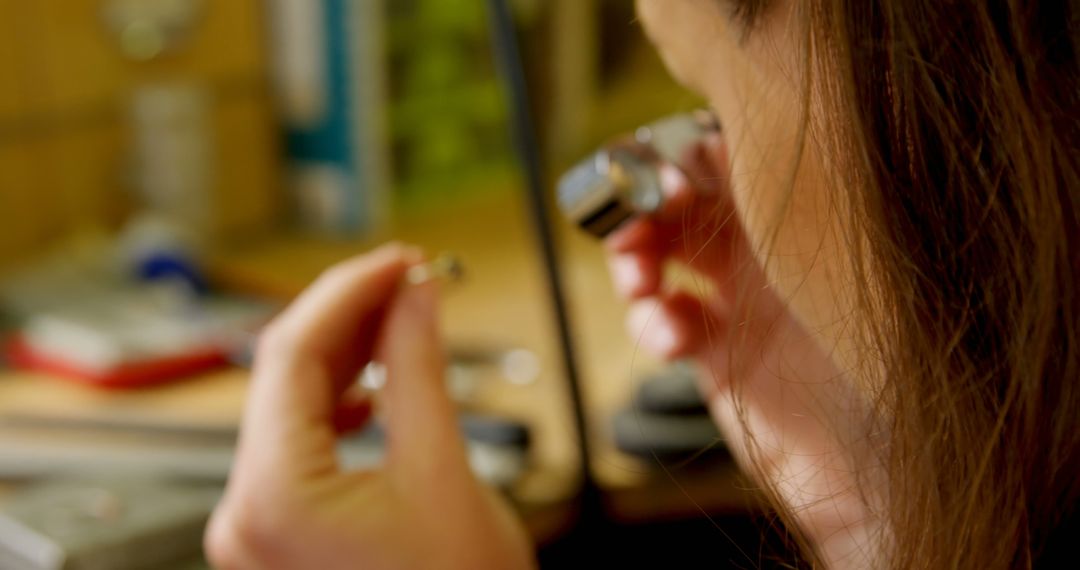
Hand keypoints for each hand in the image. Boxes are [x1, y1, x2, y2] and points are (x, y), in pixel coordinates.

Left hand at [205, 244, 534, 569]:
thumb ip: (420, 369)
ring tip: (399, 320)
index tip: (398, 261)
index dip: (349, 291)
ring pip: (288, 408)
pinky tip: (375, 385)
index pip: (292, 353)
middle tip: (408, 279)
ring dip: (345, 357)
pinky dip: (337, 404)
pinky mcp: (277, 536)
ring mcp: (255, 529)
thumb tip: (415, 297)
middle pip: (282, 376)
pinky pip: (296, 447)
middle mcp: (244, 513)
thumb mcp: (442, 470)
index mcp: (273, 495)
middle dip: (348, 318)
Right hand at [605, 134, 876, 567]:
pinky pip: (664, 324)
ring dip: (635, 266)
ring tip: (638, 284)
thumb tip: (726, 147)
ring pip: (661, 264)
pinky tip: (669, 337)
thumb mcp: (840, 269)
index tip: (672, 183)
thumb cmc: (888, 363)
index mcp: (803, 221)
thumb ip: (788, 209)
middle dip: (646, 213)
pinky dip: (652, 324)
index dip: (686, 164)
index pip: (728, 166)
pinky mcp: (717, 361)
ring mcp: (740, 308)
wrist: (886, 469)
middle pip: (682, 211)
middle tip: (633, 228)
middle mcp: (768, 258)